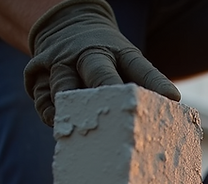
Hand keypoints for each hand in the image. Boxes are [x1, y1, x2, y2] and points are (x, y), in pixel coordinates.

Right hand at [23, 0, 179, 125]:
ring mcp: (57, 65)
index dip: (154, 84)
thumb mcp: (128, 59)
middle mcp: (84, 56)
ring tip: (87, 133)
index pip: (138, 67)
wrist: (66, 26)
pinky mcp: (35, 77)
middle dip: (109, 96)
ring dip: (75, 113)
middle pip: (97, 74)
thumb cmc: (106, 54)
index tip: (171, 98)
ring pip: (63, 91)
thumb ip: (148, 80)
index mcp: (113, 52)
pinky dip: (53, 117)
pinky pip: (42, 102)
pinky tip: (63, 130)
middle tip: (120, 118)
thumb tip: (172, 103)